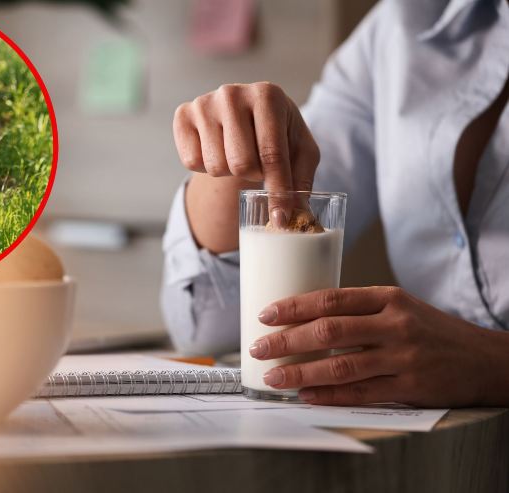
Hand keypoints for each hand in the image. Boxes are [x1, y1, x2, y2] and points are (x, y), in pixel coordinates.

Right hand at [173, 82, 319, 224]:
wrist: (247, 115)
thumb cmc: (278, 134)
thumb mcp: (300, 152)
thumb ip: (301, 182)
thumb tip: (295, 219)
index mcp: (268, 95)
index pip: (272, 154)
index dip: (277, 191)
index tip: (280, 219)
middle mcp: (233, 93)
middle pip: (241, 163)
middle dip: (252, 176)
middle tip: (257, 166)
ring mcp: (205, 103)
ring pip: (216, 166)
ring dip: (229, 171)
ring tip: (236, 155)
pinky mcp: (183, 114)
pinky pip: (191, 161)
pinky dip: (205, 166)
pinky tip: (216, 150)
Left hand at [248, 286, 505, 406]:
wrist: (484, 359)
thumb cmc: (431, 330)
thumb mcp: (400, 306)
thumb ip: (359, 310)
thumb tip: (304, 319)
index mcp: (388, 298)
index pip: (331, 298)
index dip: (293, 307)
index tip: (265, 315)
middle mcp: (395, 325)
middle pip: (329, 331)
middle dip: (286, 340)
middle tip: (258, 348)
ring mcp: (403, 358)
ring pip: (340, 366)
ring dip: (301, 373)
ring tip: (274, 377)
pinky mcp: (410, 388)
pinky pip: (360, 393)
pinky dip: (329, 396)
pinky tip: (306, 396)